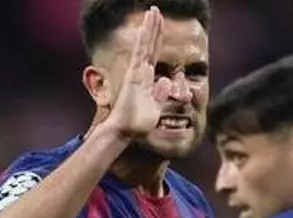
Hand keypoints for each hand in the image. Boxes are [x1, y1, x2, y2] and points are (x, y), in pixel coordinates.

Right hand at [99, 8, 170, 139]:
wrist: (126, 130)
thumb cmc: (139, 122)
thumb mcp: (156, 106)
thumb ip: (161, 94)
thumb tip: (167, 81)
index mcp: (146, 78)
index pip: (153, 53)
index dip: (156, 38)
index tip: (159, 24)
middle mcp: (140, 72)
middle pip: (149, 45)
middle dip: (153, 27)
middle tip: (156, 10)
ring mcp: (136, 72)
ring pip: (144, 46)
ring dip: (149, 29)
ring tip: (153, 11)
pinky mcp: (134, 76)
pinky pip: (139, 55)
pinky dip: (142, 42)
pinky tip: (145, 29)